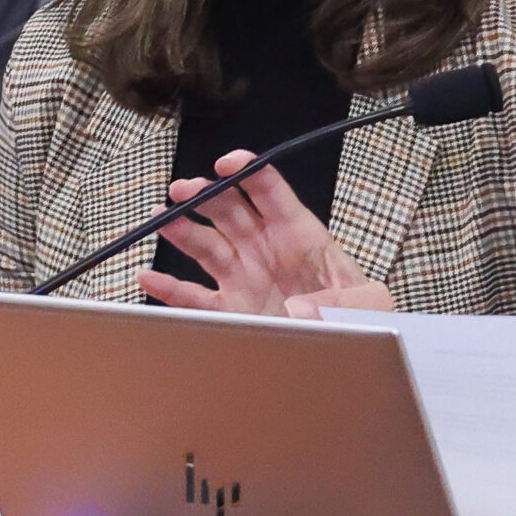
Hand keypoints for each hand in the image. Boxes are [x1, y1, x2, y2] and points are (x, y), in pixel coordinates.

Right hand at [137, 149, 396, 319]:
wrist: (353, 352)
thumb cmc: (365, 319)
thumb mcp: (368, 305)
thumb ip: (340, 302)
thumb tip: (302, 308)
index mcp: (302, 237)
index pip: (271, 193)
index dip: (249, 172)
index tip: (227, 163)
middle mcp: (267, 251)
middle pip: (230, 211)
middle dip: (205, 195)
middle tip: (182, 189)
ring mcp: (246, 279)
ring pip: (207, 246)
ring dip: (182, 229)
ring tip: (158, 216)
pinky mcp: (233, 310)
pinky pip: (195, 297)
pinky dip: (169, 289)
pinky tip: (147, 278)